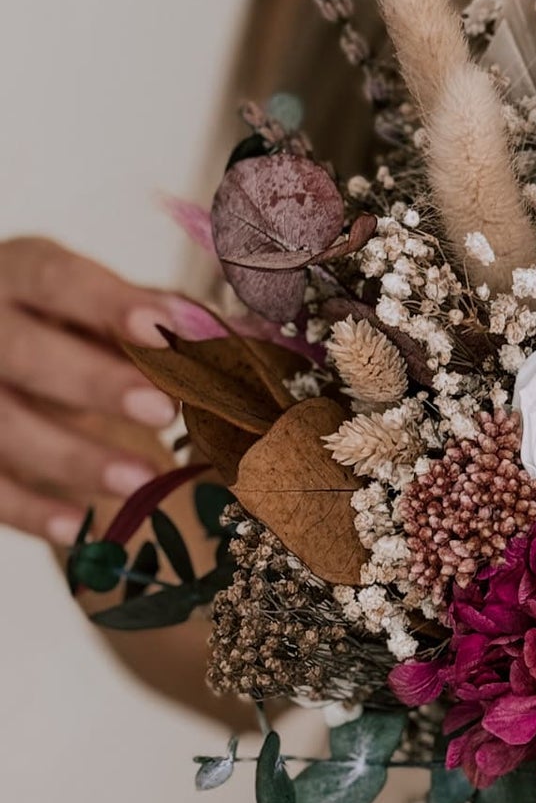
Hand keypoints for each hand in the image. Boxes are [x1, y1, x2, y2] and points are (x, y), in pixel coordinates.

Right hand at [0, 236, 204, 541]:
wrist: (6, 365)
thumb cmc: (70, 330)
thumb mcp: (108, 313)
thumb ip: (165, 321)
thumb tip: (244, 339)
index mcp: (21, 275)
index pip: (57, 279)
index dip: (107, 303)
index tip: (162, 327)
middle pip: (25, 351)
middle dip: (94, 382)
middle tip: (162, 409)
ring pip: (4, 424)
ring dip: (74, 456)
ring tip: (144, 478)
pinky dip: (29, 510)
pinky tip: (79, 527)